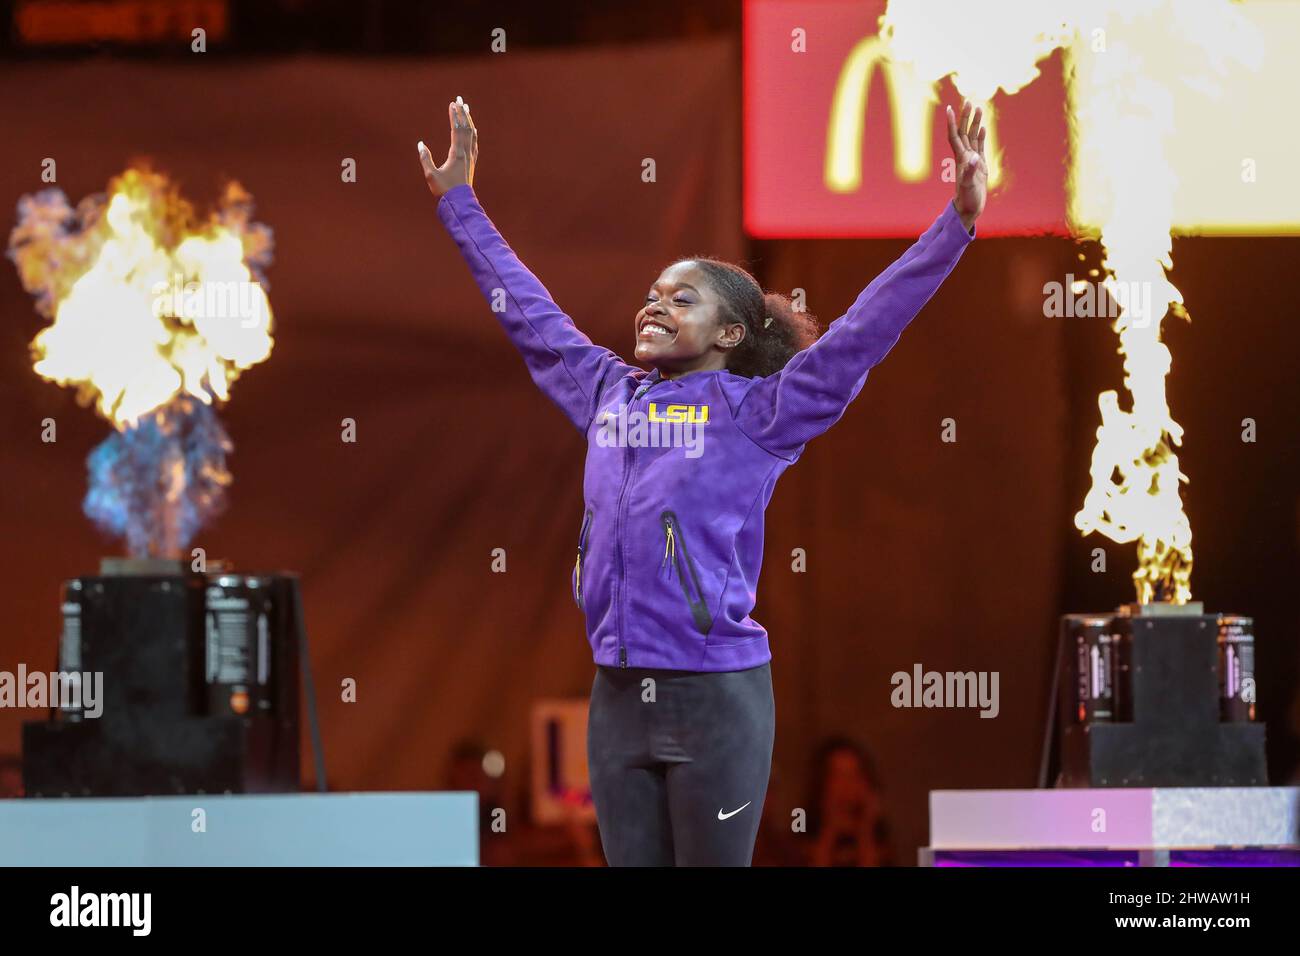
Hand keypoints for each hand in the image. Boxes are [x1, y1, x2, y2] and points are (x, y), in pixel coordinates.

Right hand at [419, 95, 477, 197]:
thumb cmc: (444, 190)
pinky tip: (473, 130)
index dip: (454, 116)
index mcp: (456, 154)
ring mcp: (470, 158)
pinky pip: (474, 143)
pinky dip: (473, 133)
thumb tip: (420, 144)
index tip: (452, 103)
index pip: (456, 129)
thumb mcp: (431, 175)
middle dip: (463, 112)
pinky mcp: (472, 163)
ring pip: (472, 134)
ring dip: (469, 120)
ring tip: (466, 109)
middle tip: (460, 99)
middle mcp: (465, 153)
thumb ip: (425, 158)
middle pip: (466, 128)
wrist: (460, 203)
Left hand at [945, 100, 986, 230]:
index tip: (950, 108)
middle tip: (968, 100)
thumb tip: (975, 157)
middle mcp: (965, 156)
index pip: (954, 136)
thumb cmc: (967, 198)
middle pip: (964, 132)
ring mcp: (972, 159)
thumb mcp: (969, 184)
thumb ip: (972, 171)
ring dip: (975, 122)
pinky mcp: (980, 164)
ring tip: (978, 107)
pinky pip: (979, 146)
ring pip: (972, 136)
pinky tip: (982, 127)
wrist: (969, 208)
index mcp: (960, 158)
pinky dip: (980, 136)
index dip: (952, 122)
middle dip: (966, 116)